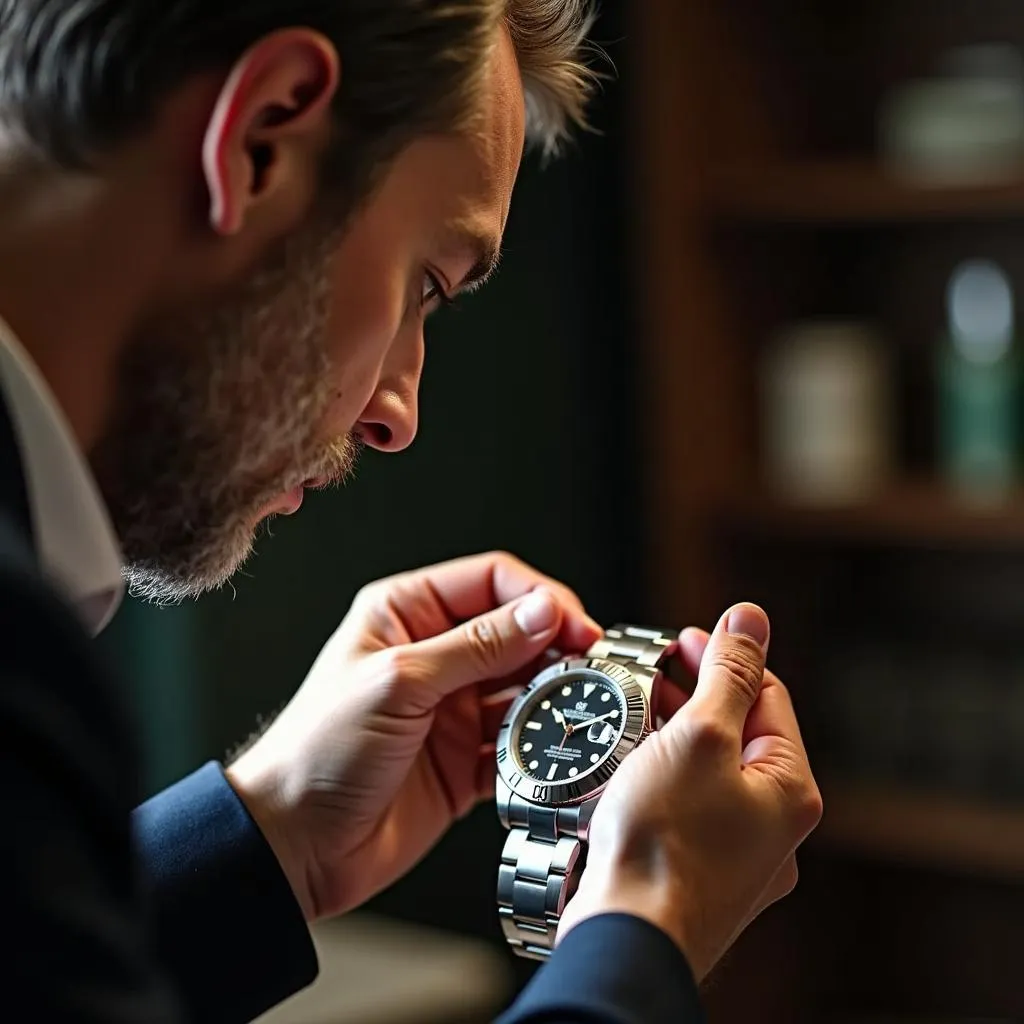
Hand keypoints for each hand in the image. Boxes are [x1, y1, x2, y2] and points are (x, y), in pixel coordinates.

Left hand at [225, 552, 601, 921]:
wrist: (293, 846)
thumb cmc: (317, 752)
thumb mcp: (399, 681)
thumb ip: (477, 646)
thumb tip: (542, 612)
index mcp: (406, 614)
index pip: (491, 581)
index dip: (539, 598)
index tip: (575, 626)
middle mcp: (434, 656)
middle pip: (517, 633)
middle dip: (557, 648)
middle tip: (591, 670)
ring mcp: (452, 709)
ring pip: (526, 687)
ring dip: (554, 699)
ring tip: (577, 713)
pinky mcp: (466, 760)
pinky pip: (520, 743)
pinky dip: (541, 749)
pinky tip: (551, 754)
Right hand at [558, 603, 821, 982]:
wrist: (627, 936)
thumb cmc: (664, 845)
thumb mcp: (699, 736)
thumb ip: (728, 673)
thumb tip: (752, 618)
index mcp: (790, 789)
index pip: (767, 695)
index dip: (725, 657)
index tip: (685, 640)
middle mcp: (774, 826)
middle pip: (740, 733)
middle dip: (697, 696)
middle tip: (654, 674)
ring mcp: (738, 855)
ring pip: (711, 771)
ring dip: (676, 736)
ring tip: (634, 716)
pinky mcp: (699, 873)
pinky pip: (689, 807)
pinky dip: (664, 779)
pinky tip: (631, 770)